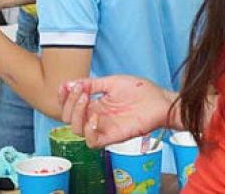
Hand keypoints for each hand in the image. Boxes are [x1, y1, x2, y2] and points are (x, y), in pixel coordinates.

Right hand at [58, 76, 176, 147]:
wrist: (161, 100)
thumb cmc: (141, 91)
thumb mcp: (111, 82)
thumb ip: (91, 84)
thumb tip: (69, 84)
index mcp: (94, 105)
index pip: (69, 107)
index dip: (63, 98)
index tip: (65, 85)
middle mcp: (96, 118)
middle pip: (68, 118)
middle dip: (69, 102)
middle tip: (81, 90)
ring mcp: (104, 128)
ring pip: (76, 131)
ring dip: (76, 114)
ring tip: (86, 99)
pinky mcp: (114, 136)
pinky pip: (92, 142)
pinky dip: (88, 130)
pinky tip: (95, 116)